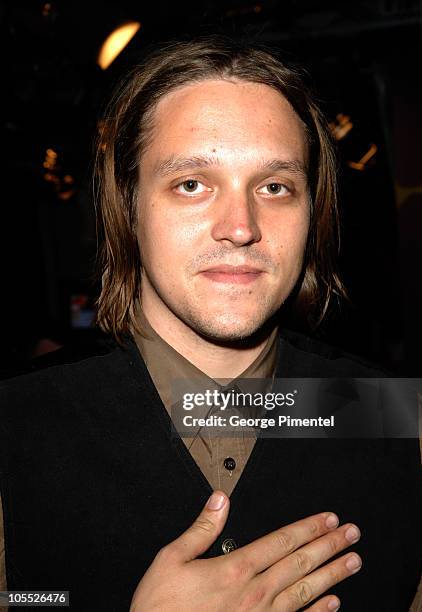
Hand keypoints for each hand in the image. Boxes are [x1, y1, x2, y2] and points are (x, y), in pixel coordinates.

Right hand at [130, 491, 361, 610]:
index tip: (328, 519)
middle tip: (351, 534)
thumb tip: (219, 501)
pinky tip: (333, 603)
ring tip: (352, 561)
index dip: (308, 528)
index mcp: (234, 569)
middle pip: (300, 562)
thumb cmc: (162, 608)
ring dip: (332, 574)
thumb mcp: (172, 559)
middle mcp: (253, 593)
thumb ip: (201, 528)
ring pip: (305, 591)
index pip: (281, 541)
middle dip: (328, 545)